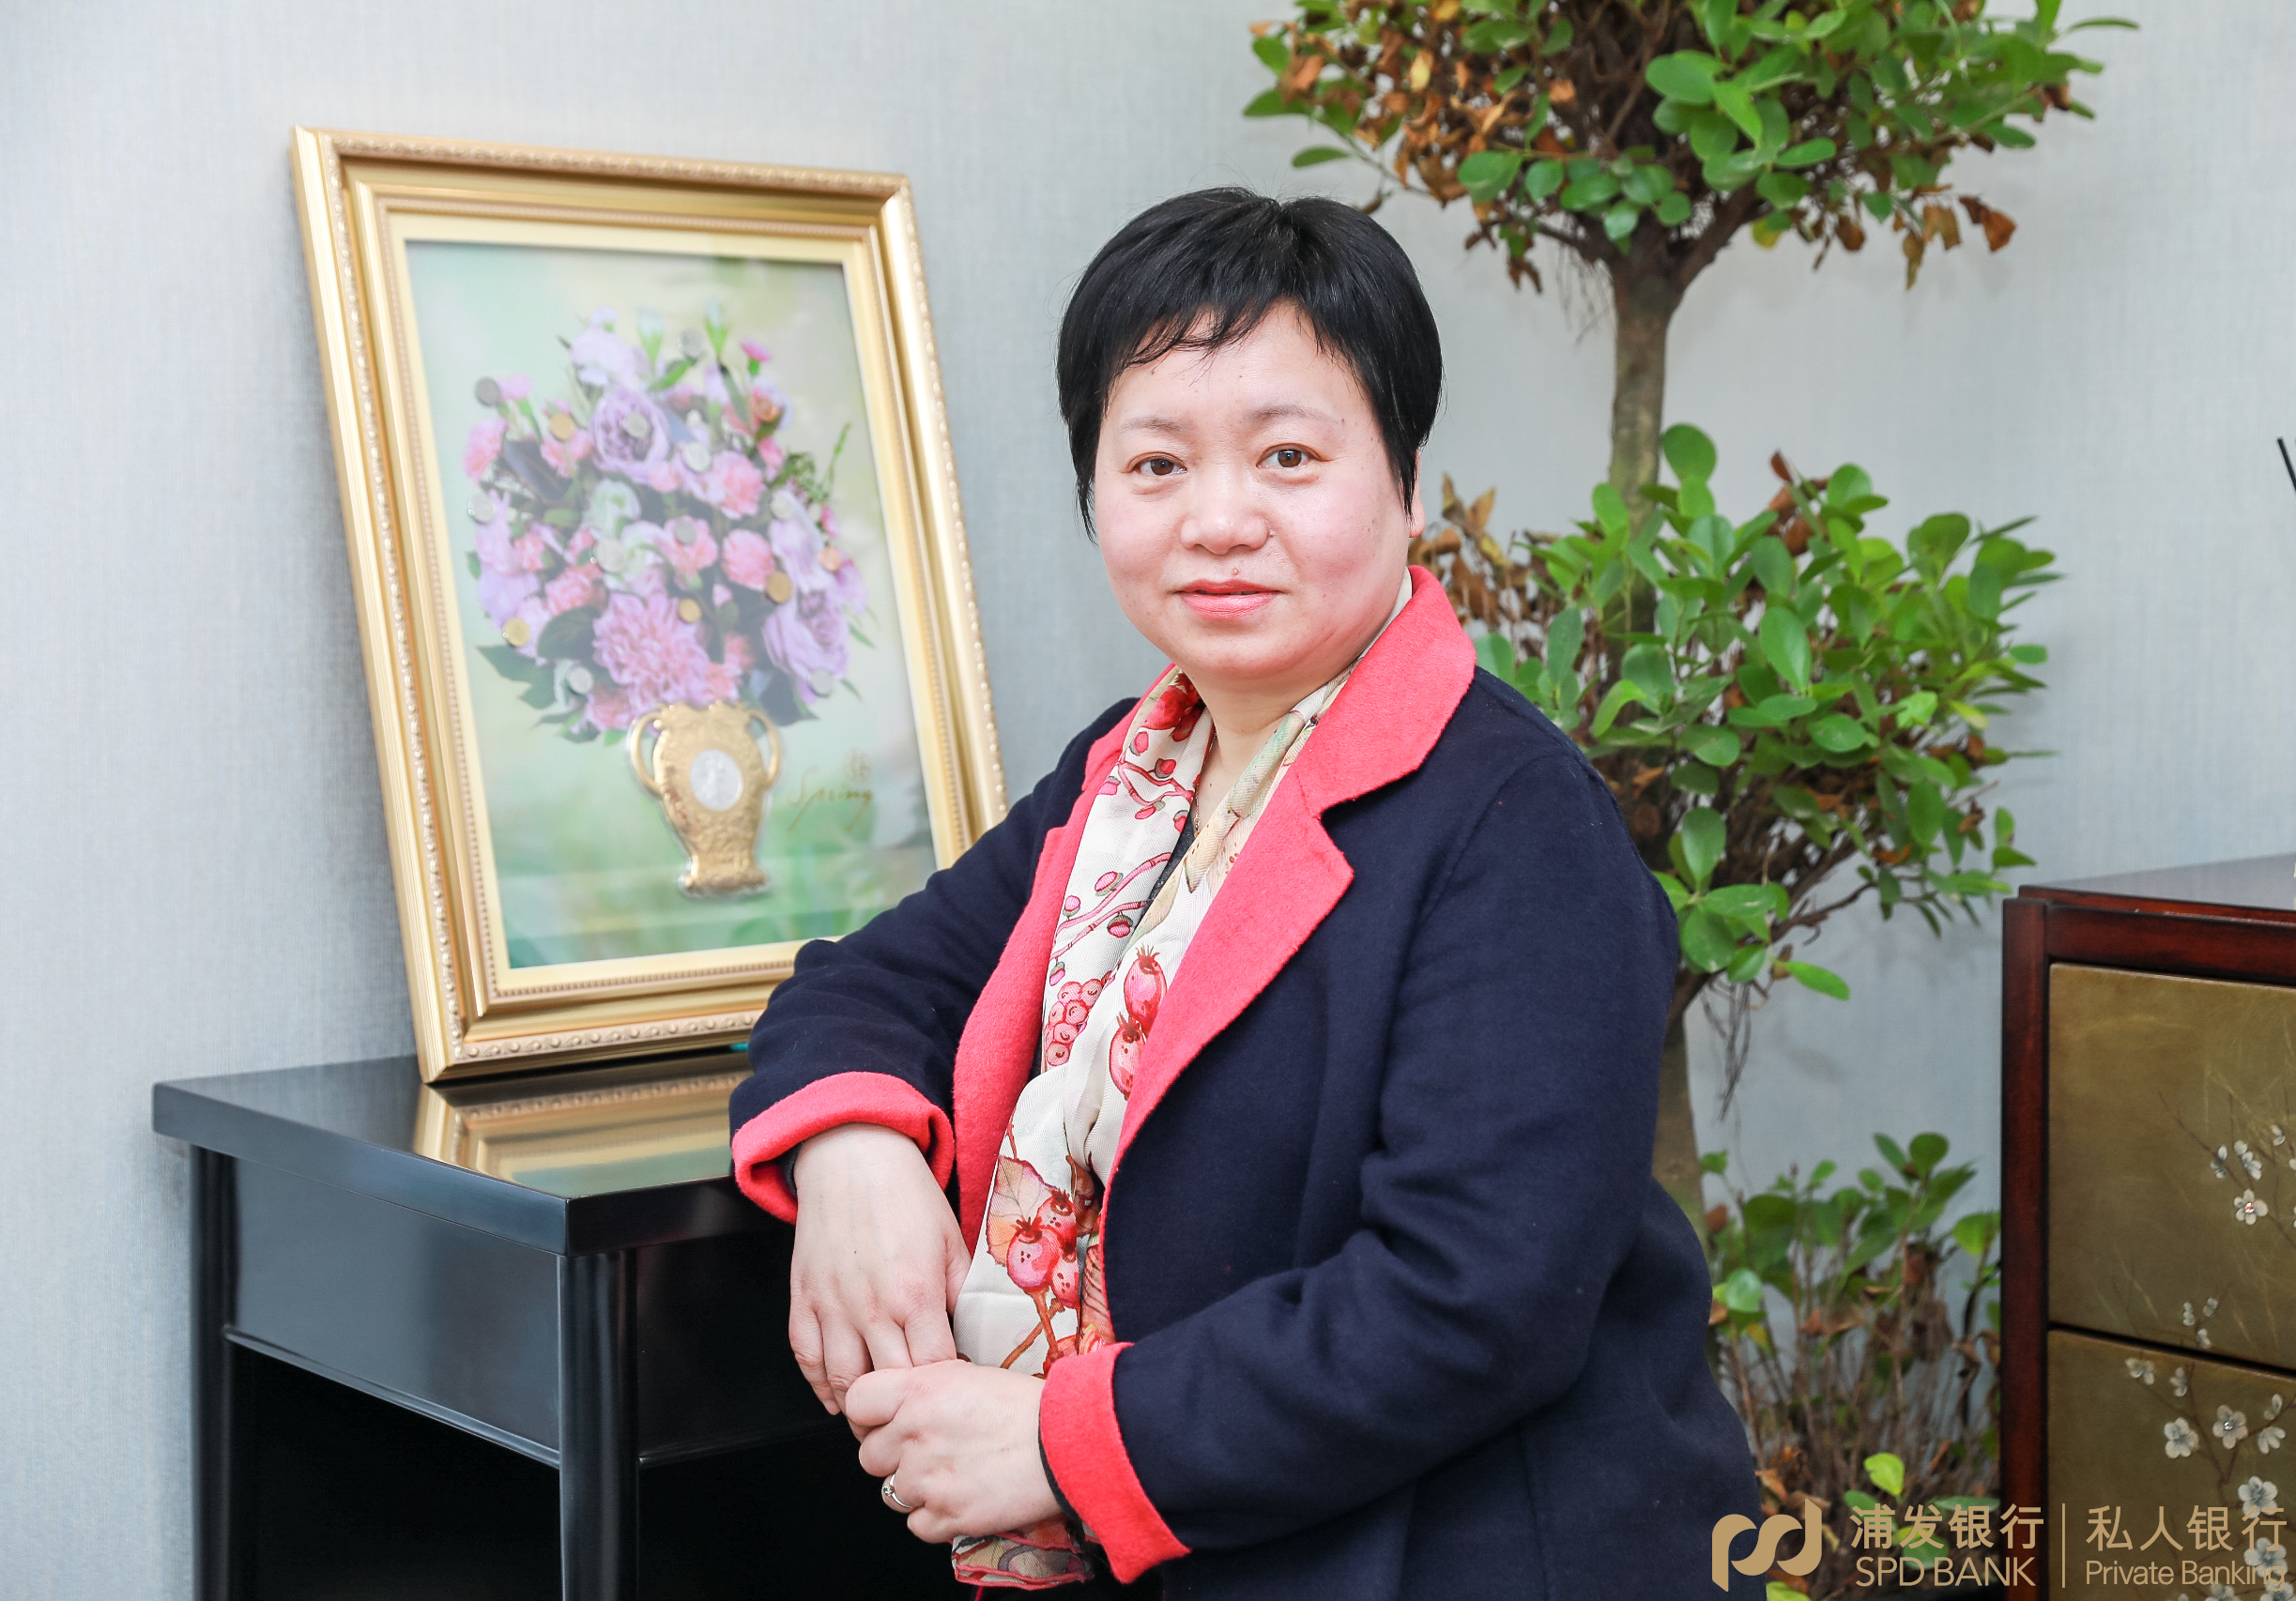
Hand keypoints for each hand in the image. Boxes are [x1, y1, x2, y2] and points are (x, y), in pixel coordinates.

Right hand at [788, 1122, 970, 1415]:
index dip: (947, 1387)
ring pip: (843, 1382)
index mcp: (916, 1293)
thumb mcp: (953, 1241)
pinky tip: (838, 1397)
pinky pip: (806, 1358)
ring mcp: (832, 1305)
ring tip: (881, 1415)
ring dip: (862, 1406)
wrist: (853, 1157)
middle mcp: (871, 1307)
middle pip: (890, 1384)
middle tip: (921, 1416)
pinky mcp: (803, 1299)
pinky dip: (819, 1386)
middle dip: (908, 1406)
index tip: (956, 1393)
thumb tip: (975, 1338)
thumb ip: (963, 1295)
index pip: (934, 1368)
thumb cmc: (907, 1197)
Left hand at [849, 1362, 1062, 1542]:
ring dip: (913, 1488)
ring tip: (949, 1473)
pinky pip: (916, 1525)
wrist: (1065, 1441)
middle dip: (892, 1456)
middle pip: (869, 1455)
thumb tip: (900, 1405)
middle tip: (925, 1451)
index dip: (868, 1415)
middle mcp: (913, 1434)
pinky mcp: (947, 1516)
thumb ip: (923, 1388)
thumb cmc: (1025, 1404)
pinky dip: (934, 1517)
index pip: (857, 1402)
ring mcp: (927, 1479)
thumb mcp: (966, 1375)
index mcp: (917, 1390)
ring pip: (890, 1493)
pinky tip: (960, 1496)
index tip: (883, 1421)